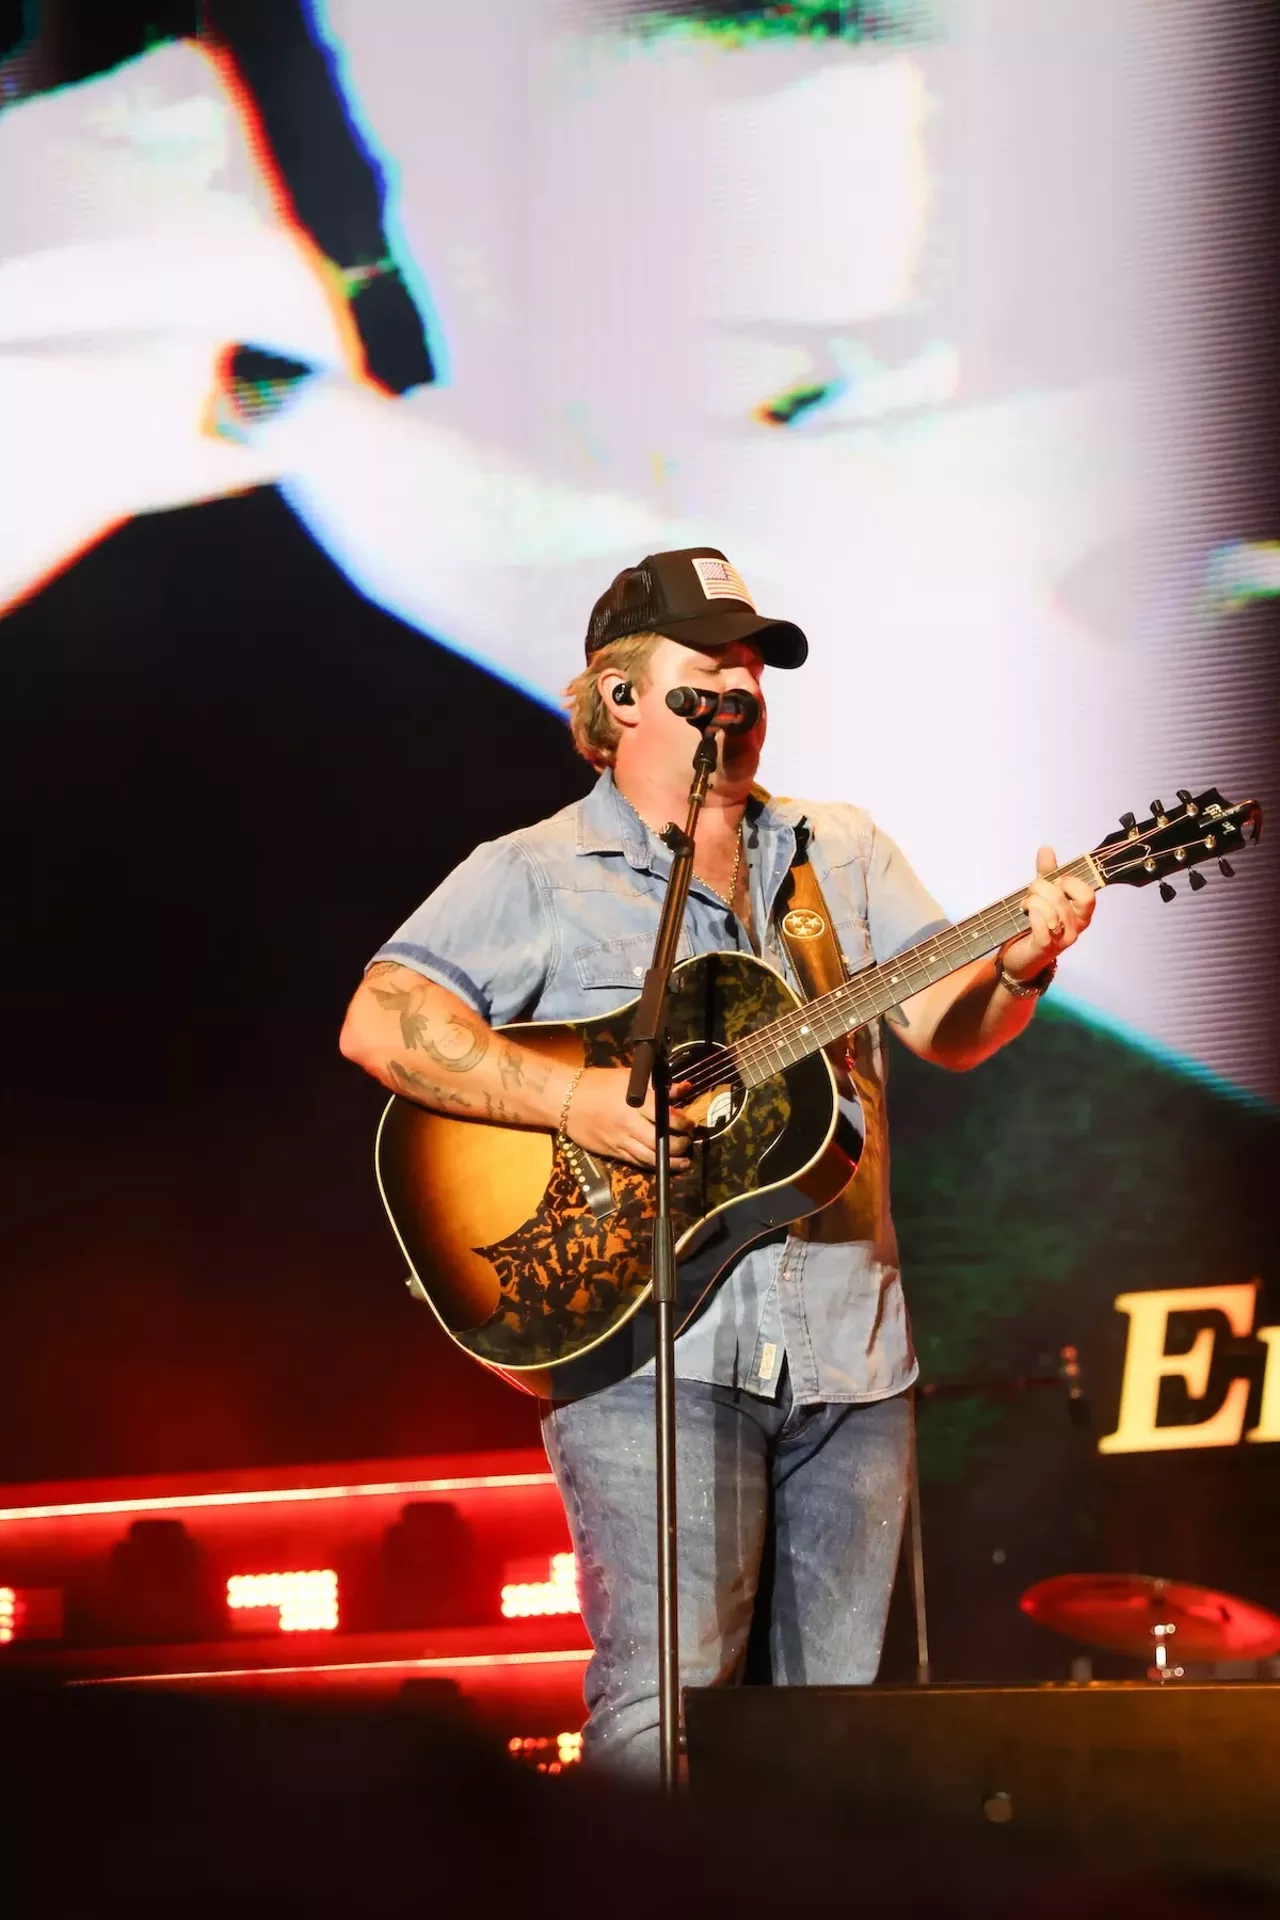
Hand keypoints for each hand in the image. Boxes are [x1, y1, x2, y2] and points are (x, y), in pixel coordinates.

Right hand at [563, 1066, 695, 1169]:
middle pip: (661, 1141)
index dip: (683, 1123)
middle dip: (680, 1145)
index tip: (690, 1123)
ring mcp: (620, 1140)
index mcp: (635, 1102)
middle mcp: (629, 1124)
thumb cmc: (598, 1084)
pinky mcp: (612, 1152)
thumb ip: (658, 1085)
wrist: (565, 1099)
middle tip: (689, 1141)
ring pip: (650, 1157)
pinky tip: (664, 1165)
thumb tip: (684, 1088)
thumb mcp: (628, 1078)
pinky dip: (653, 1165)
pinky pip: (636, 1162)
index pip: (666, 1117)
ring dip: (671, 1161)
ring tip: (684, 1161)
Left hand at [1000, 845, 1095, 980]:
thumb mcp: (1043, 896)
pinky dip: (1030, 915)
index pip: (1087, 892)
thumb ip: (1047, 873)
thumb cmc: (1035, 925)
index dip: (1068, 882)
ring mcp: (1063, 939)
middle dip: (1039, 887)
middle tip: (1030, 894)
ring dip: (1030, 902)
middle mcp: (1077, 926)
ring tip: (1025, 907)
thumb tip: (1046, 848)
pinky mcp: (1045, 948)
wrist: (1021, 958)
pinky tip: (1025, 917)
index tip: (1053, 884)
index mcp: (1081, 913)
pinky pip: (1041, 924)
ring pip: (1049, 908)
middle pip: (1061, 895)